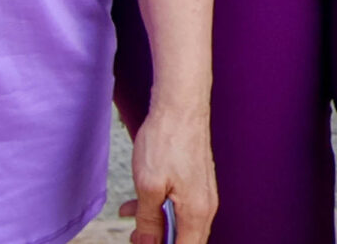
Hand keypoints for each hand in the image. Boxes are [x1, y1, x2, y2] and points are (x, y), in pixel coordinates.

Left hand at [122, 98, 214, 243]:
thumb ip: (148, 221)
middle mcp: (206, 206)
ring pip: (179, 222)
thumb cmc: (167, 140)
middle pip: (184, 240)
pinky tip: (137, 202)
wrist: (181, 105)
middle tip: (135, 237)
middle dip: (158, 241)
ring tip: (130, 218)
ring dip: (155, 225)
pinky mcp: (196, 182)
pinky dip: (159, 208)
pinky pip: (179, 206)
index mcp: (196, 212)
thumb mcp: (148, 186)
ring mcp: (203, 193)